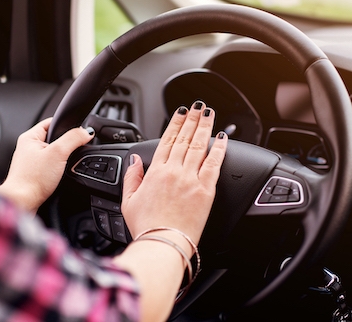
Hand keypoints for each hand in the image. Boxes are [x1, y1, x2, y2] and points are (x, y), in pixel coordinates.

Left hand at [0, 118, 93, 212]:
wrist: (22, 203)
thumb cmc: (32, 180)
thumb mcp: (58, 153)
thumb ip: (73, 139)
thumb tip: (87, 132)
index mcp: (30, 137)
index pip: (52, 121)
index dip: (67, 125)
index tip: (79, 132)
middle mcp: (29, 148)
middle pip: (56, 138)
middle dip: (67, 145)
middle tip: (71, 154)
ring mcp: (32, 162)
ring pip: (55, 154)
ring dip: (63, 159)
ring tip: (63, 166)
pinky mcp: (35, 174)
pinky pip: (52, 166)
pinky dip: (59, 170)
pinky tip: (60, 176)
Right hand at [121, 101, 227, 251]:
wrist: (163, 244)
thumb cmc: (147, 228)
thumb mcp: (128, 201)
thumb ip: (132, 177)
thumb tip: (134, 160)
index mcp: (155, 172)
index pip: (167, 141)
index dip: (175, 124)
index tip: (180, 113)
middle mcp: (174, 172)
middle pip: (185, 139)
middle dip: (192, 120)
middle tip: (197, 106)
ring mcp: (191, 179)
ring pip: (199, 146)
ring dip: (205, 127)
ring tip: (209, 114)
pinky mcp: (206, 190)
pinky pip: (214, 164)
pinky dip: (219, 149)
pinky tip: (222, 138)